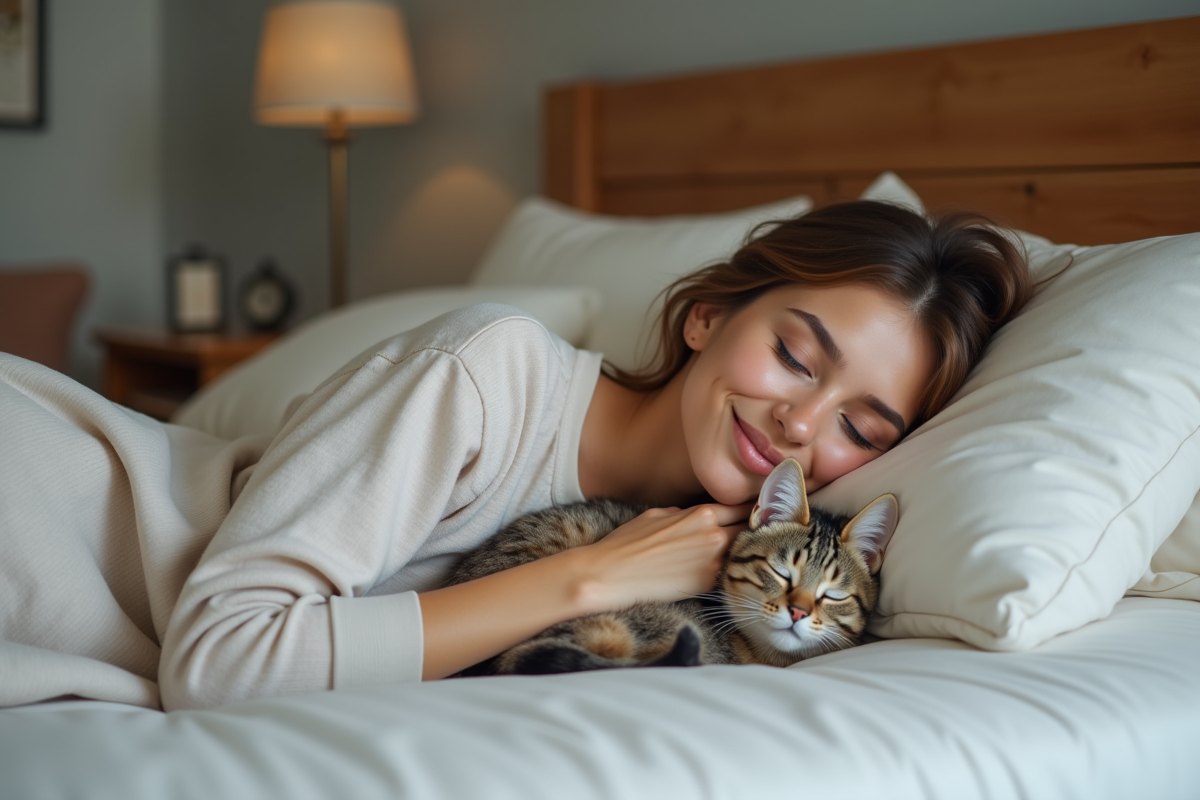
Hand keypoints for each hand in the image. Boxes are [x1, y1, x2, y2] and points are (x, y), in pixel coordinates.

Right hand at [563, 502, 752, 613]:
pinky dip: (732, 572)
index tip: (762, 513)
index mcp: (702, 514)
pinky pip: (729, 574)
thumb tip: (693, 517)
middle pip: (750, 531)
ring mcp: (714, 562)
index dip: (754, 510)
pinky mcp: (708, 585)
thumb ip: (683, 514)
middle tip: (764, 535)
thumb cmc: (627, 543)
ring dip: (747, 554)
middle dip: (756, 532)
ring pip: (743, 554)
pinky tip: (736, 574)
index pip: (742, 508)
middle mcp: (714, 535)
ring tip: (753, 556)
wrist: (610, 575)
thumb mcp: (656, 514)